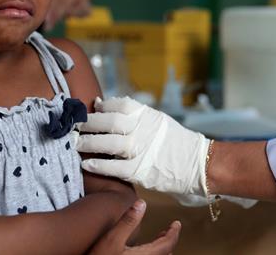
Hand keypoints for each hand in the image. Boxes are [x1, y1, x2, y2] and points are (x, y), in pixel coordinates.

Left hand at [75, 96, 209, 195]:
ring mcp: (141, 150)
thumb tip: (106, 105)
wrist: (198, 165)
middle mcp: (143, 130)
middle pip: (109, 122)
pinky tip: (87, 164)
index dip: (103, 106)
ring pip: (107, 144)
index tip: (93, 109)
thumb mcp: (159, 121)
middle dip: (89, 124)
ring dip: (88, 144)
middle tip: (77, 127)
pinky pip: (112, 167)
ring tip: (77, 145)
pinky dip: (97, 165)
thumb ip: (137, 116)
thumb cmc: (176, 144)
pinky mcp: (139, 171)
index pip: (119, 105)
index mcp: (148, 115)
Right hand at [90, 199, 180, 254]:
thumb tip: (141, 203)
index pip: (167, 243)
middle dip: (169, 240)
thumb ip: (127, 222)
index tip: (177, 223)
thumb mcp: (112, 239)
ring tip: (160, 240)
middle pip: (165, 253)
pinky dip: (154, 253)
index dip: (174, 232)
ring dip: (162, 248)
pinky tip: (144, 251)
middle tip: (170, 230)